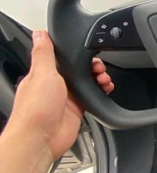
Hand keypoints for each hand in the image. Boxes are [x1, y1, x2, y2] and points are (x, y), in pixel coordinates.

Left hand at [6, 31, 113, 163]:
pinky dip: (100, 93)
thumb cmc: (35, 109)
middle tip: (99, 68)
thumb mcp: (42, 73)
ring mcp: (66, 98)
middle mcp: (54, 85)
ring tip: (104, 79)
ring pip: (87, 83)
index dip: (77, 54)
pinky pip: (91, 98)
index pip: (63, 57)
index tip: (88, 52)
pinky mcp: (76, 110)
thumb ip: (43, 53)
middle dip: (91, 67)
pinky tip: (105, 90)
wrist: (42, 138)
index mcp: (43, 73)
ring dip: (98, 79)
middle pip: (78, 70)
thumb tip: (40, 34)